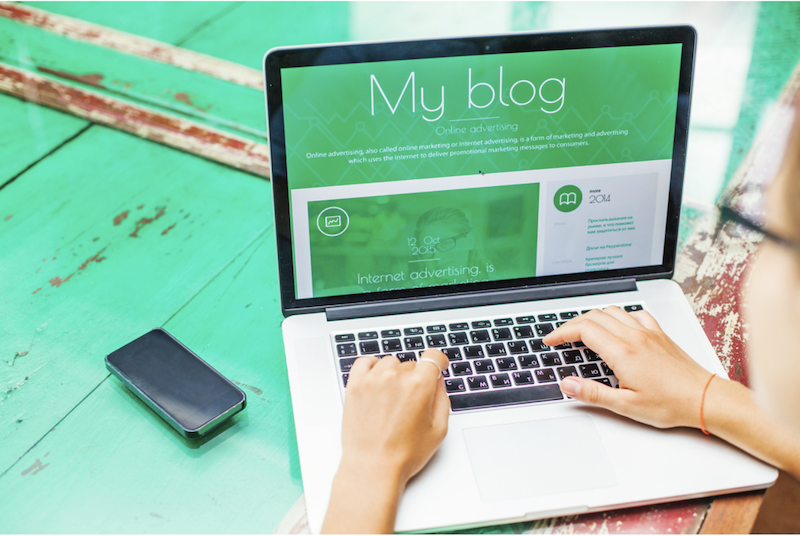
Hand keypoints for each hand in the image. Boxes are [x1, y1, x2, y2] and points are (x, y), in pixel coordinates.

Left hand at [322, 349, 450, 532]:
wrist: (372, 468)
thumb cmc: (404, 455)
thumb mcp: (438, 430)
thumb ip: (442, 399)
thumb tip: (438, 382)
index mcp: (419, 386)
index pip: (433, 356)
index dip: (439, 361)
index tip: (438, 365)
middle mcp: (395, 378)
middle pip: (412, 364)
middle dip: (415, 378)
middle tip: (412, 401)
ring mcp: (372, 380)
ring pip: (390, 363)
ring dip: (395, 374)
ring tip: (393, 397)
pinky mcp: (355, 386)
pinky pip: (364, 362)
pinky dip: (372, 367)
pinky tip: (377, 380)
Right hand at [543, 307, 712, 428]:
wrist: (704, 398)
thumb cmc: (671, 403)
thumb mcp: (625, 406)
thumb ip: (592, 393)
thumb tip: (568, 384)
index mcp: (623, 352)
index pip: (583, 329)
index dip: (561, 332)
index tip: (551, 340)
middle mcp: (634, 336)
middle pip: (593, 316)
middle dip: (572, 324)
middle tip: (561, 337)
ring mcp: (648, 332)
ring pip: (612, 311)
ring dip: (593, 317)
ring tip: (583, 331)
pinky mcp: (659, 333)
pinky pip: (634, 314)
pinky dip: (619, 316)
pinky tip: (618, 327)